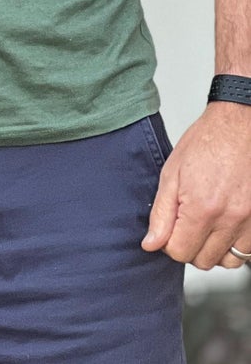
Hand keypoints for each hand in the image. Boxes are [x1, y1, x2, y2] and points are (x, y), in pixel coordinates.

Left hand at [142, 104, 250, 267]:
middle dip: (190, 247)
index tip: (169, 229)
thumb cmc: (206, 144)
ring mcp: (249, 223)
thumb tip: (151, 243)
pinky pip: (247, 252)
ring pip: (228, 261)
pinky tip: (224, 224)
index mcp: (201, 208)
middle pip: (203, 261)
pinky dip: (233, 244)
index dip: (169, 243)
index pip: (179, 252)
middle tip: (186, 224)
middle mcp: (228, 220)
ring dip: (213, 249)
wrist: (238, 129)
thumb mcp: (171, 173)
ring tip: (206, 225)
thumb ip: (161, 213)